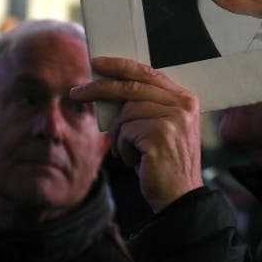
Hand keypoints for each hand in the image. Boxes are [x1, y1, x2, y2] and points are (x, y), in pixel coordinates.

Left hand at [70, 57, 202, 212]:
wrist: (179, 198)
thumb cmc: (163, 164)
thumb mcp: (158, 128)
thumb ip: (144, 105)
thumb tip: (108, 87)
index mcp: (185, 99)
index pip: (148, 73)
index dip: (121, 66)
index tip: (98, 63)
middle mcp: (183, 104)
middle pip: (132, 86)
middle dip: (100, 88)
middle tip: (77, 92)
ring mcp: (174, 118)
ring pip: (126, 112)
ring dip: (118, 135)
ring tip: (126, 152)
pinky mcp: (161, 134)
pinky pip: (126, 132)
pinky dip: (122, 148)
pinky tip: (133, 161)